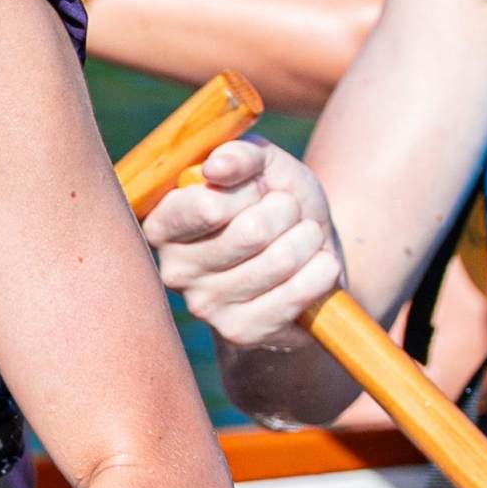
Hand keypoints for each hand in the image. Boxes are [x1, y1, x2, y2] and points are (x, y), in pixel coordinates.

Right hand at [140, 138, 345, 350]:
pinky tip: (318, 266)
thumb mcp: (265, 167)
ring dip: (307, 239)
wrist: (308, 257)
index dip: (250, 189)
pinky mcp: (240, 332)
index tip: (257, 187)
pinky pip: (296, 295)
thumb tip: (216, 167)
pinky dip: (321, 271)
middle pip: (251, 233)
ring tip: (305, 238)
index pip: (209, 205)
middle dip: (287, 212)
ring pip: (279, 262)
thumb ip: (241, 154)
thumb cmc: (277, 204)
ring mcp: (205, 306)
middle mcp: (175, 268)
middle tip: (289, 213)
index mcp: (165, 222)